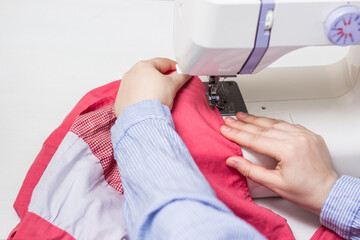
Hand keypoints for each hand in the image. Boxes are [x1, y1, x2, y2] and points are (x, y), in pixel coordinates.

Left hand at [114, 58, 190, 116]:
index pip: (163, 62)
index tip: (179, 71)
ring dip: (149, 86)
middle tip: (169, 84)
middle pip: (150, 72)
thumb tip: (185, 73)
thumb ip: (181, 76)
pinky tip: (147, 102)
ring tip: (157, 95)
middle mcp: (130, 73)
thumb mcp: (173, 85)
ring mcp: (124, 86)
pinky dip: (140, 96)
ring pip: (140, 83)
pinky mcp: (121, 99)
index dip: (174, 67)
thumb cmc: (155, 99)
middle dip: (160, 77)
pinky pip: (133, 94)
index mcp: (143, 66)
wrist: (142, 119)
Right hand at [220, 112, 338, 214]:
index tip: (225, 129)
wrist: (329, 193)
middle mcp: (297, 138)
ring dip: (257, 119)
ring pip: (275, 123)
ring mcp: (305, 135)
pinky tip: (264, 121)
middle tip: (230, 120)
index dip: (237, 134)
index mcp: (288, 150)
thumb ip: (250, 170)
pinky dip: (273, 122)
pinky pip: (288, 124)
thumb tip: (232, 161)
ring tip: (243, 116)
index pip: (255, 139)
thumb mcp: (273, 184)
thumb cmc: (305, 192)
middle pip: (263, 128)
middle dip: (243, 123)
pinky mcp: (310, 134)